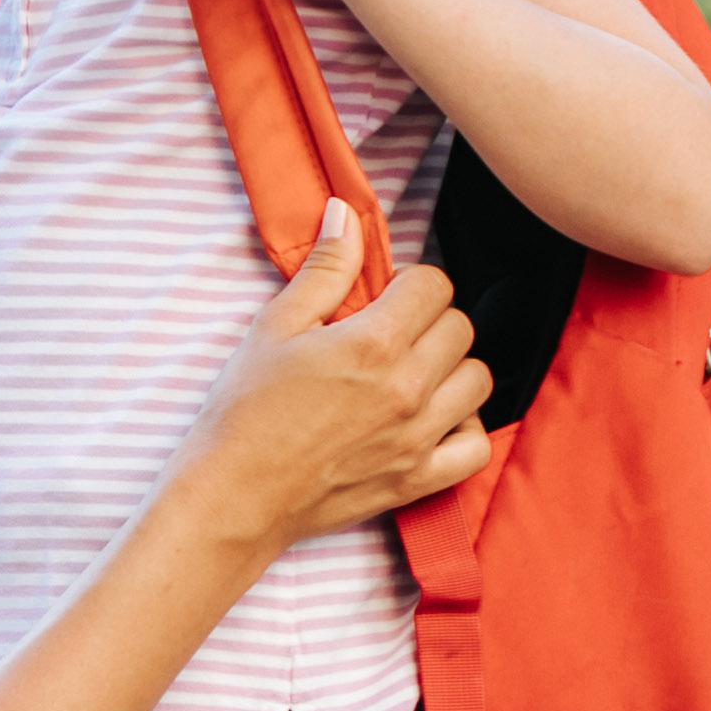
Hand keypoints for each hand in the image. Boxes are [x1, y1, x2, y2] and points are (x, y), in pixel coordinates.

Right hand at [175, 213, 490, 553]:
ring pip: (477, 380)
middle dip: (429, 321)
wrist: (234, 495)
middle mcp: (408, 388)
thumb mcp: (274, 327)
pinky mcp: (418, 479)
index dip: (409, 283)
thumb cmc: (244, 411)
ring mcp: (418, 437)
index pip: (435, 285)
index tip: (385, 297)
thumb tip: (347, 215)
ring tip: (412, 374)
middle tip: (390, 334)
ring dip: (451, 369)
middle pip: (460, 328)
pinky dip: (464, 428)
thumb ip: (324, 269)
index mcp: (374, 343)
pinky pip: (477, 446)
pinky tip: (433, 419)